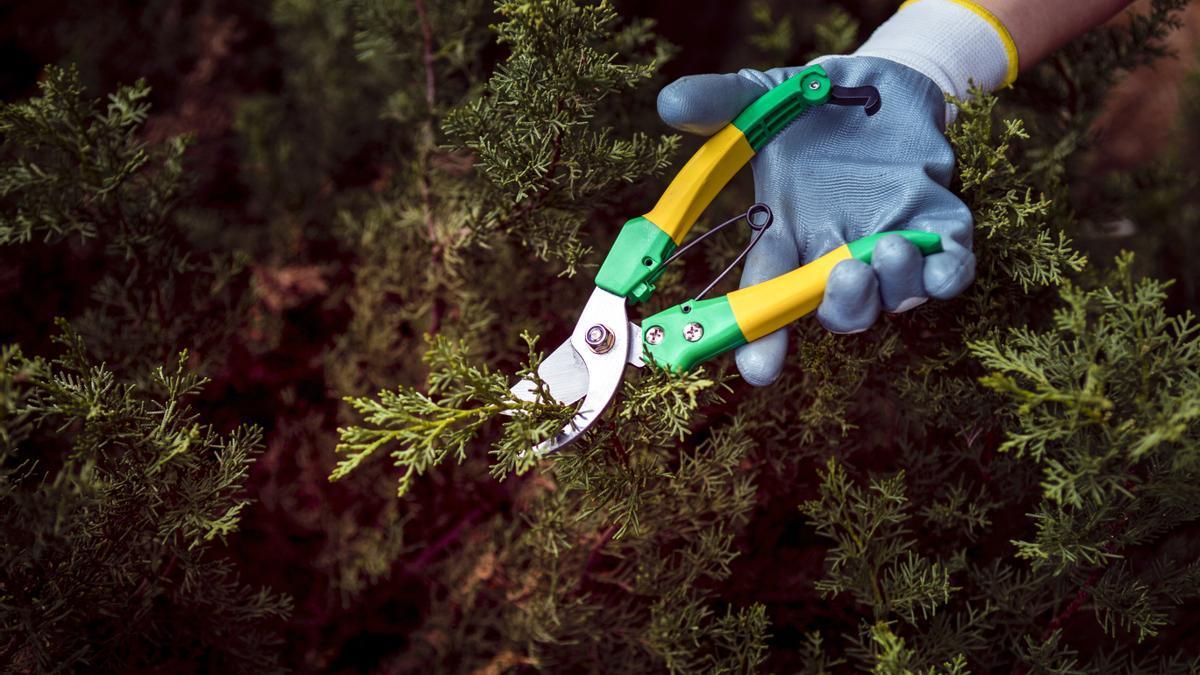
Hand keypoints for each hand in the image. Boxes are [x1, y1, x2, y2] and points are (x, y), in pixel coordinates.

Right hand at [656, 56, 974, 385]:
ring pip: (894, 297)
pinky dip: (948, 274)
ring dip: (892, 286)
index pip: (765, 296)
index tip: (758, 369)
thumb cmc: (812, 103)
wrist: (881, 82)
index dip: (759, 338)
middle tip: (843, 275)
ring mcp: (888, 242)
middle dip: (841, 305)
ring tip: (889, 247)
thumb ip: (718, 103)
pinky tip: (940, 263)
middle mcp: (836, 251)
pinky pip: (950, 269)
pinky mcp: (938, 223)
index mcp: (786, 233)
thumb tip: (670, 103)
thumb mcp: (760, 96)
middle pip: (836, 311)